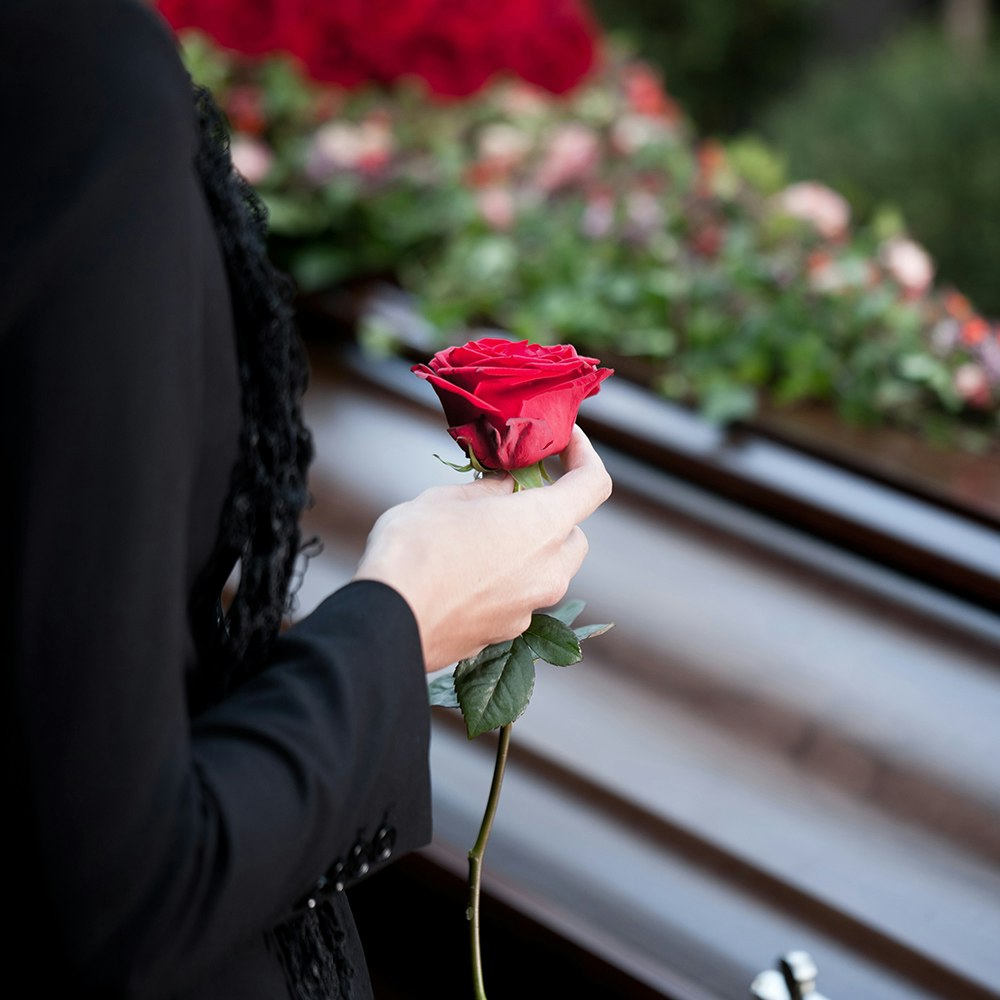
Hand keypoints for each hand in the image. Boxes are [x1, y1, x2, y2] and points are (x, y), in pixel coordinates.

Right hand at [353, 425, 611, 670]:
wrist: (388, 622)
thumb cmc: (414, 550)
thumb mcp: (447, 500)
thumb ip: (488, 490)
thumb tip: (506, 487)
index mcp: (543, 525)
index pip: (593, 484)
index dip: (585, 456)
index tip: (566, 441)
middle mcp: (549, 569)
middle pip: (573, 534)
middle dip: (551, 513)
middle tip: (512, 496)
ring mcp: (531, 607)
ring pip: (548, 569)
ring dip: (528, 549)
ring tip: (480, 536)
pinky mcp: (509, 633)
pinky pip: (520, 597)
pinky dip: (506, 580)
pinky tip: (466, 573)